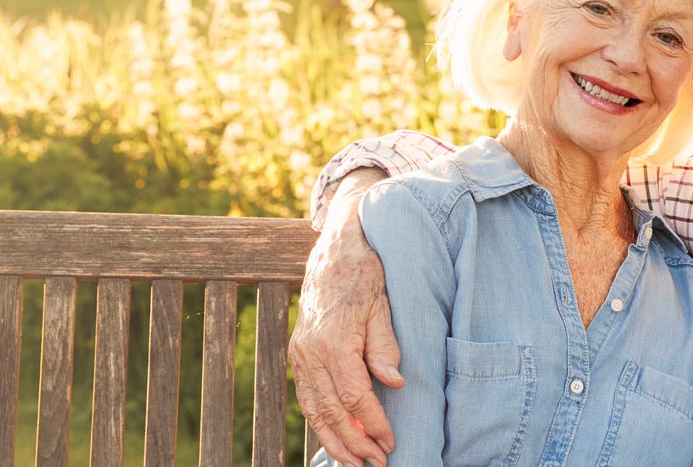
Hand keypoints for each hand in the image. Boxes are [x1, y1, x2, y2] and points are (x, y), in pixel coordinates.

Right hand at [290, 169, 402, 466]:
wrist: (337, 247)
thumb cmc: (366, 273)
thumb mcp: (383, 304)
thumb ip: (385, 345)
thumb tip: (394, 383)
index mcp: (333, 341)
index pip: (354, 396)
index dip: (373, 424)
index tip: (391, 443)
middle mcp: (310, 352)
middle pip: (329, 411)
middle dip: (353, 443)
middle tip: (374, 465)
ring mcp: (300, 353)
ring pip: (313, 409)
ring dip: (333, 440)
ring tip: (354, 463)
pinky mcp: (298, 352)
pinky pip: (306, 396)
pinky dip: (319, 421)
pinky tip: (335, 438)